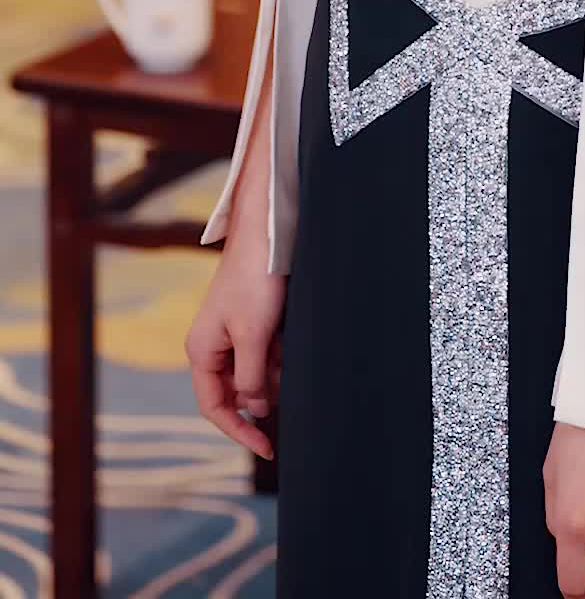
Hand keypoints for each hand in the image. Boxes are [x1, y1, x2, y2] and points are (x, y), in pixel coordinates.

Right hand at [185, 219, 285, 459]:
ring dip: (274, 368)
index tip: (268, 446)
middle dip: (265, 388)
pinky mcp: (249, 323)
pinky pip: (264, 352)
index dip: (239, 431)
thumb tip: (254, 410)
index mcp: (201, 352)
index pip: (215, 407)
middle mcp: (212, 346)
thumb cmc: (254, 281)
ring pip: (255, 372)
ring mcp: (230, 335)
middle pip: (238, 391)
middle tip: (285, 369)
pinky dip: (278, 352)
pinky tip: (286, 334)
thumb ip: (251, 378)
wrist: (267, 236)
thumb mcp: (253, 336)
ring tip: (284, 341)